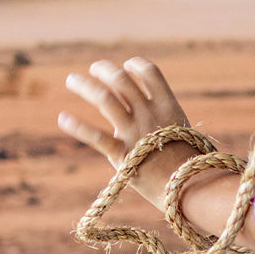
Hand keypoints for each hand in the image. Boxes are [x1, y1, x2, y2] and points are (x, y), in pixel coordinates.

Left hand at [58, 57, 194, 211]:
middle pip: (122, 80)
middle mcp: (150, 114)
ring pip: (105, 99)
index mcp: (168, 106)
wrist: (192, 187)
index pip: (150, 73)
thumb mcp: (183, 134)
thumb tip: (149, 112)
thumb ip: (163, 121)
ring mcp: (135, 132)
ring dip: (86, 85)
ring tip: (72, 79)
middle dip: (104, 70)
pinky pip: (96, 137)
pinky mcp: (123, 154)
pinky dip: (77, 126)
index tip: (125, 66)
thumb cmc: (189, 165)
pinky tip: (63, 118)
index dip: (135, 65)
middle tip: (93, 68)